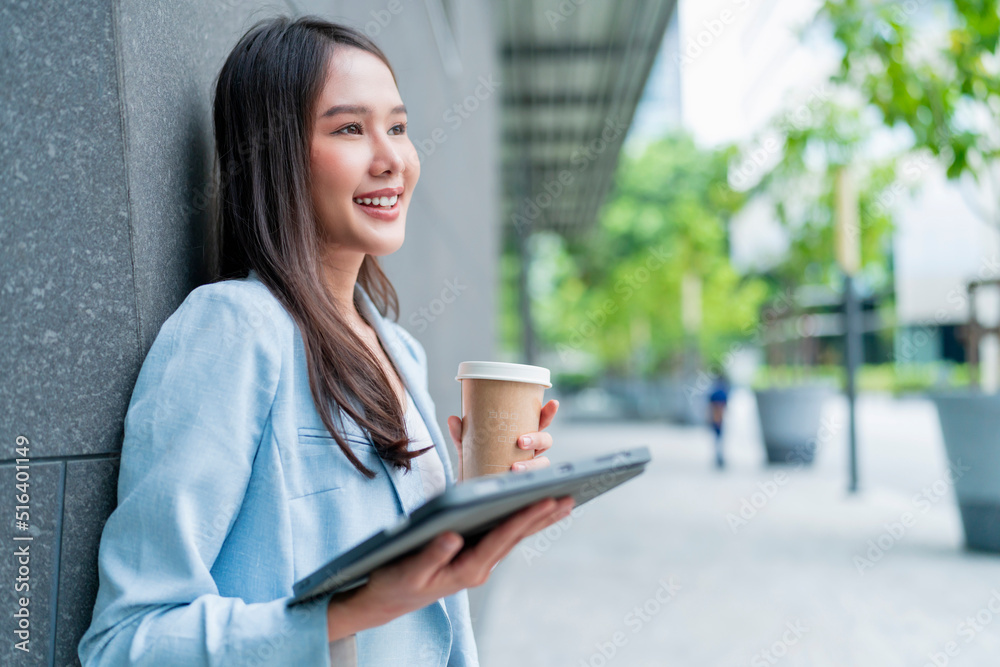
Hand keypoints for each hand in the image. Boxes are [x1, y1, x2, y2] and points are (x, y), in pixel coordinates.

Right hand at [326, 494, 574, 640]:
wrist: (386, 599)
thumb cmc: (395, 583)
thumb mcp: (408, 571)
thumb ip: (430, 555)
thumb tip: (452, 536)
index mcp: (467, 569)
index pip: (502, 538)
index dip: (524, 517)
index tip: (547, 500)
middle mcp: (479, 566)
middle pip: (516, 536)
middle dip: (542, 516)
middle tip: (570, 497)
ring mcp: (478, 562)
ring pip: (513, 536)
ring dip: (537, 519)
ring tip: (563, 502)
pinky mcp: (472, 555)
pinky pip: (502, 535)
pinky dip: (519, 521)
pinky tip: (532, 511)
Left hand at [448, 399, 559, 479]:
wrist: (470, 489)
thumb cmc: (476, 462)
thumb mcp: (467, 447)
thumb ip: (461, 434)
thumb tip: (453, 419)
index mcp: (521, 435)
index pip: (538, 421)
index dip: (548, 413)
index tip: (552, 403)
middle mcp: (529, 451)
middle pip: (545, 440)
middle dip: (538, 438)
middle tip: (521, 441)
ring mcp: (528, 467)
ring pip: (543, 462)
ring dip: (532, 464)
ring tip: (515, 468)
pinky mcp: (523, 482)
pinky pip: (534, 481)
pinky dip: (527, 480)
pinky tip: (516, 481)